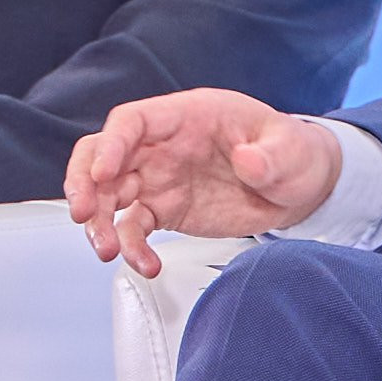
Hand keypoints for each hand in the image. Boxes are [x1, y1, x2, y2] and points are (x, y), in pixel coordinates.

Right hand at [65, 89, 338, 276]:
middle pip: (102, 155)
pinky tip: (145, 264)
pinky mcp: (165, 210)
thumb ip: (270, 155)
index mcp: (187, 116)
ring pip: (108, 195)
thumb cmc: (292, 153)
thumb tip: (249, 161)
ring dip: (99, 222)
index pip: (132, 121)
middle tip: (82, 212)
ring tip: (108, 250)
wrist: (299, 187)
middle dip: (83, 182)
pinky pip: (134, 228)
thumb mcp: (291, 149)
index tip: (103, 173)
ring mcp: (159, 178)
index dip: (111, 145)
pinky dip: (132, 247)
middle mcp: (163, 145)